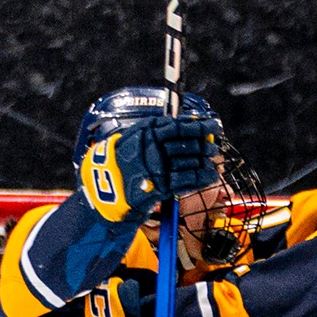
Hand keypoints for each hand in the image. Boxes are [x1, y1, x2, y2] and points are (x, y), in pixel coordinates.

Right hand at [78, 116, 222, 223]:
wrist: (102, 191)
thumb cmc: (121, 163)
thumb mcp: (132, 140)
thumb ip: (155, 133)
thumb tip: (188, 127)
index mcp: (144, 132)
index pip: (178, 125)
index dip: (199, 125)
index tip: (212, 125)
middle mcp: (150, 147)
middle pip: (187, 142)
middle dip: (205, 144)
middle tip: (214, 145)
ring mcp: (154, 167)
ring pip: (190, 160)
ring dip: (206, 160)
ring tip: (213, 160)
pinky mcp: (158, 186)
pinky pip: (187, 180)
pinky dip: (202, 177)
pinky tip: (210, 175)